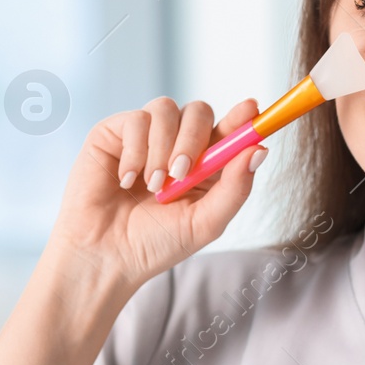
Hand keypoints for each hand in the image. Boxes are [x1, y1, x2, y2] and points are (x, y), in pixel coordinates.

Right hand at [49, 96, 264, 290]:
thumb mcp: (205, 223)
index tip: (252, 109)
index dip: (241, 117)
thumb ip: (235, 188)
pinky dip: (135, 152)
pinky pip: (136, 119)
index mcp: (204, 165)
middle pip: (198, 111)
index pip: (228, 130)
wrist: (105, 256)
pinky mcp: (114, 133)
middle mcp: (176, 145)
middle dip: (194, 137)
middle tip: (182, 172)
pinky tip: (126, 181)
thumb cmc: (154, 244)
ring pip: (166, 109)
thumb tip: (259, 150)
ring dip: (162, 148)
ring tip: (153, 186)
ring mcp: (145, 137)